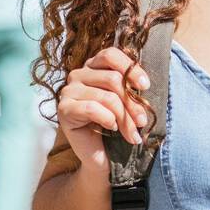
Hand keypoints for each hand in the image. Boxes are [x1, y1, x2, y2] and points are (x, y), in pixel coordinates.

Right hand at [58, 46, 151, 173]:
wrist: (99, 155)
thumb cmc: (114, 126)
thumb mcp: (125, 103)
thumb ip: (129, 88)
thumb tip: (143, 84)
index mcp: (93, 67)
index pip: (110, 55)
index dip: (130, 69)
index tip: (145, 86)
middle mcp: (78, 75)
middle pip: (112, 79)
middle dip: (132, 103)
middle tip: (143, 121)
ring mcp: (68, 91)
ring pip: (106, 97)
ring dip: (125, 118)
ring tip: (132, 134)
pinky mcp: (63, 109)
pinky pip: (92, 109)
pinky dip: (107, 119)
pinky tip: (111, 127)